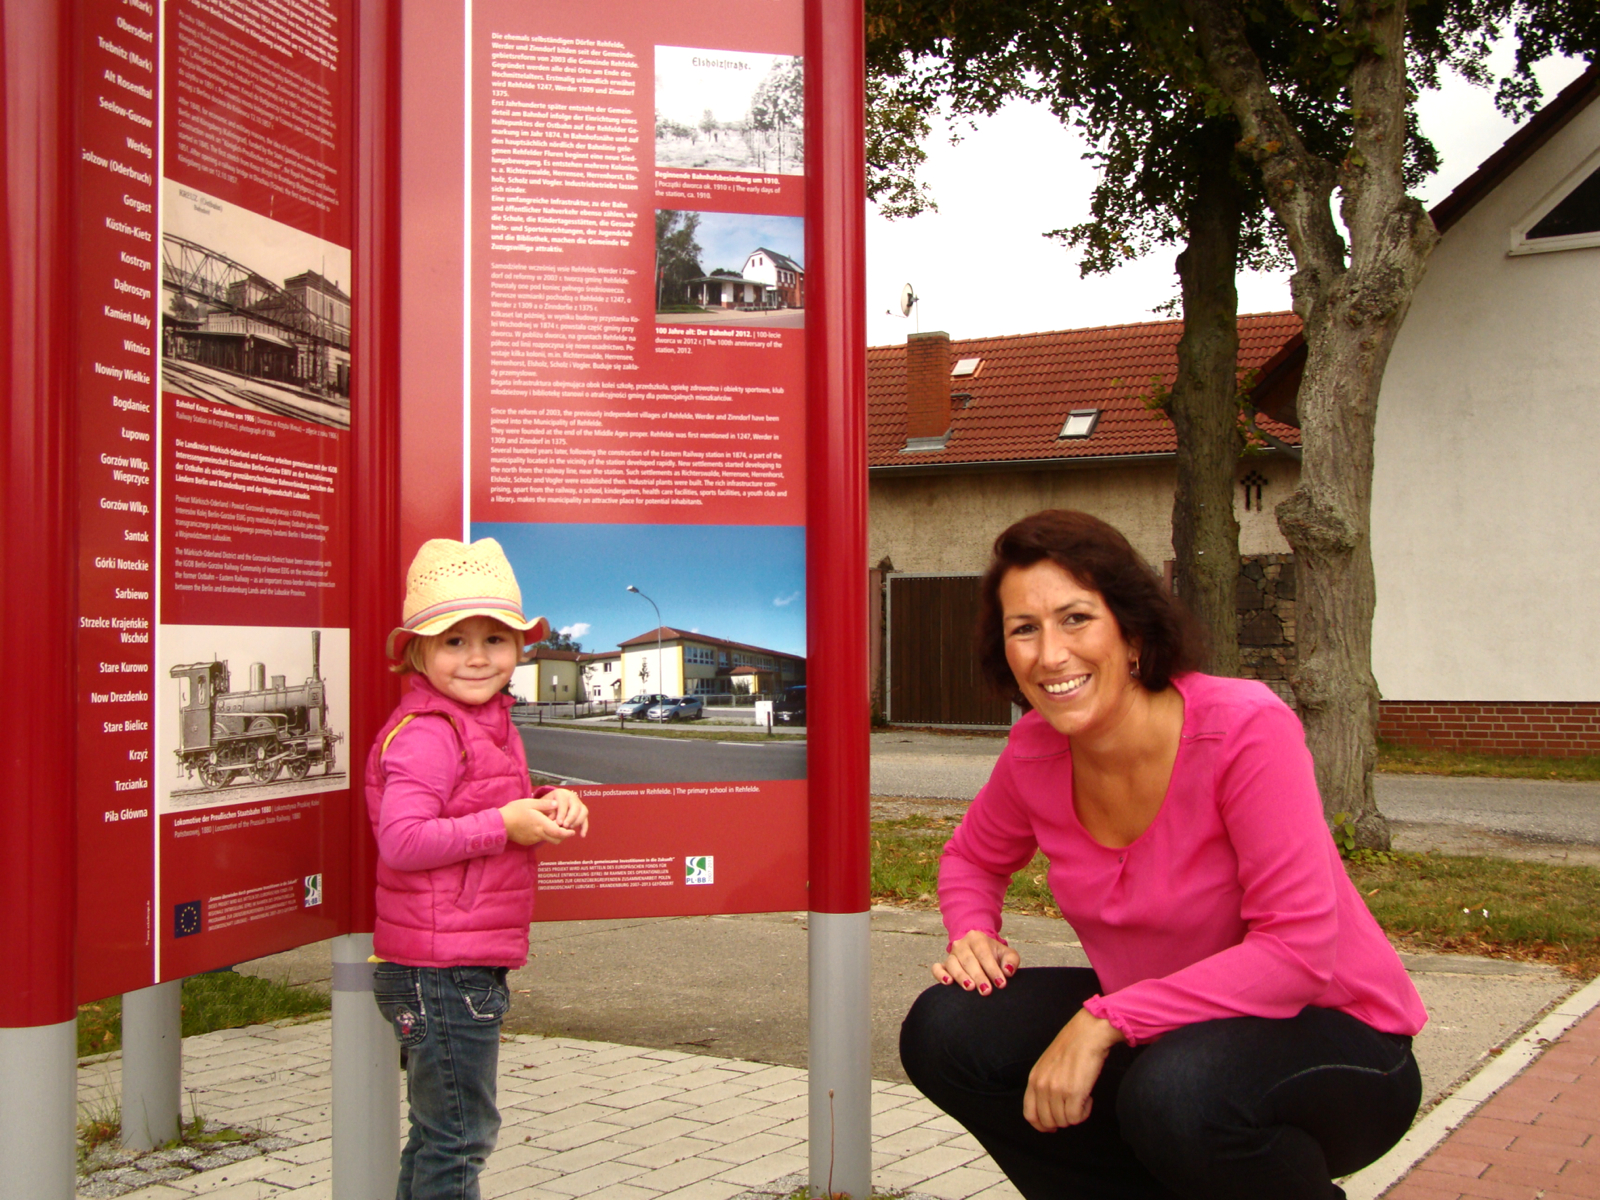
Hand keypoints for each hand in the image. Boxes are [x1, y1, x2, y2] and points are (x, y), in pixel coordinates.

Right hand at [499, 795, 577, 845]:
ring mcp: (533, 839)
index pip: (558, 832)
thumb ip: (545, 804)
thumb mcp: (530, 803)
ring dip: (552, 835)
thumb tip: (557, 804)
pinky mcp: (528, 842)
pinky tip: (539, 827)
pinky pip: (540, 839)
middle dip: (562, 836)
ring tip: (551, 825)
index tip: (572, 831)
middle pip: (556, 840)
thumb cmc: (515, 810)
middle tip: (565, 828)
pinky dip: (543, 835)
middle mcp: (538, 834)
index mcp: (541, 824)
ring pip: (548, 840)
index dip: (567, 833)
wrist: (500, 823)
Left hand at [534, 788, 588, 836]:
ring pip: (583, 811)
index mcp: (561, 793)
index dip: (562, 813)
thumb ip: (545, 810)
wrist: (548, 805)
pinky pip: (585, 819)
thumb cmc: (544, 806)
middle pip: (576, 806)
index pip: (564, 802)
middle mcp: (571, 797)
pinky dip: (584, 827)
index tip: (559, 823)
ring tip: (570, 829)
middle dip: (571, 817)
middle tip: (565, 826)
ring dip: (578, 821)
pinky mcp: (582, 811)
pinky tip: (582, 835)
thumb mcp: (541, 806)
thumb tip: (551, 818)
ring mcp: (578, 803)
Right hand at [929, 929, 1020, 994]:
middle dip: (978, 976)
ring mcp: (951, 954)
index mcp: (977, 939)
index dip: (992, 969)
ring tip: (970, 987)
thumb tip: (1007, 971)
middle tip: (986, 991)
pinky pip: (937, 968)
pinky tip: (948, 982)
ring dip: (961, 976)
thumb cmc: (994, 954)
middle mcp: (962, 944)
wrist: (979, 949)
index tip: (1001, 983)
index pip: (984, 953)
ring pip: (952, 964)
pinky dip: (940, 975)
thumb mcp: (1006, 953)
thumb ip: (1011, 960)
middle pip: (968, 960)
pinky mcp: (944, 964)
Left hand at [1022, 1008, 1123, 1131]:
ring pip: (1063, 1121)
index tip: (1053, 1126)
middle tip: (1073, 1108)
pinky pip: (1076, 1118)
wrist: (1087, 1033)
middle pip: (1047, 1121)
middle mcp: (1042, 1086)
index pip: (1030, 1114)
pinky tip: (1088, 1098)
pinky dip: (1084, 1113)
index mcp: (1034, 1079)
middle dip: (1062, 1121)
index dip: (1041, 1125)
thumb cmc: (1071, 1047)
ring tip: (1082, 1098)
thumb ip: (1044, 1083)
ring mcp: (1057, 1090)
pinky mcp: (1074, 1092)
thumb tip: (1048, 1108)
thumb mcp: (1047, 1064)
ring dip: (1075, 1114)